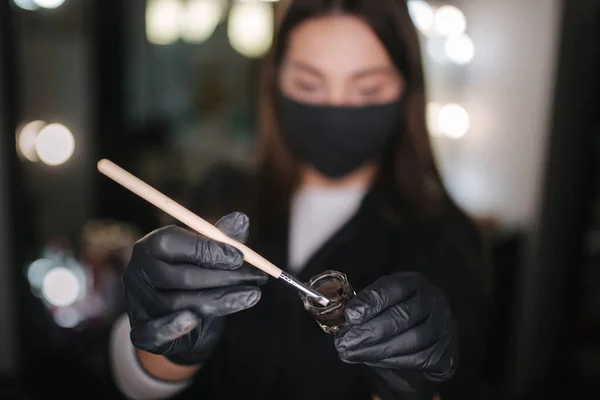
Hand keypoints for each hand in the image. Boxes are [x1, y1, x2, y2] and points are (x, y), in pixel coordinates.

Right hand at [123, 212, 266, 365]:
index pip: (171, 242)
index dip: (207, 249)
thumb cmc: (196, 275)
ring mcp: (138, 303)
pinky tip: (196, 321)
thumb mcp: (208, 254)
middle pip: (181, 276)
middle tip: (257, 278)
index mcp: (153, 245)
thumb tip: (241, 220)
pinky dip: (174, 327)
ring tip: (251, 295)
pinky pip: (152, 333)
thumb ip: (222, 238)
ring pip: (180, 304)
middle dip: (224, 278)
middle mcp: (139, 272)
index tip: (240, 257)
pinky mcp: (140, 331)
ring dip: (221, 301)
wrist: (181, 319)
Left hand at [335, 272, 456, 392]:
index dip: (370, 302)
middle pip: (402, 316)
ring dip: (377, 349)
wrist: (429, 342)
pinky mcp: (447, 351)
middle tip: (344, 342)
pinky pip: (418, 358)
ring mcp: (444, 325)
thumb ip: (366, 308)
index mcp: (413, 282)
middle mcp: (433, 300)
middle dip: (369, 331)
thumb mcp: (384, 303)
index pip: (392, 288)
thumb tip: (341, 321)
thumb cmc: (398, 316)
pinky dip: (392, 361)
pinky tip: (372, 359)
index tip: (350, 316)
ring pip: (411, 339)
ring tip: (352, 354)